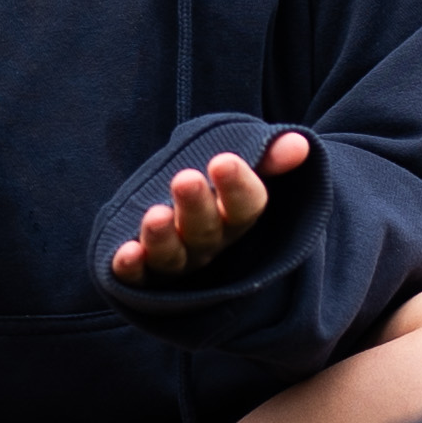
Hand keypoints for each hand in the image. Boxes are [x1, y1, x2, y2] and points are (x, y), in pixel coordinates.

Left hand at [116, 130, 312, 284]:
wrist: (176, 219)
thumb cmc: (213, 186)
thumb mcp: (237, 166)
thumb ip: (266, 155)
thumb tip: (299, 144)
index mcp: (236, 217)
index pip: (246, 206)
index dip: (237, 186)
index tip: (224, 160)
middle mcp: (209, 243)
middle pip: (206, 231)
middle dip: (195, 206)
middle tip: (185, 178)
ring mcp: (178, 261)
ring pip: (173, 257)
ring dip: (163, 239)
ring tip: (153, 216)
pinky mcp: (145, 275)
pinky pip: (139, 277)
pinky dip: (132, 268)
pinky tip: (123, 254)